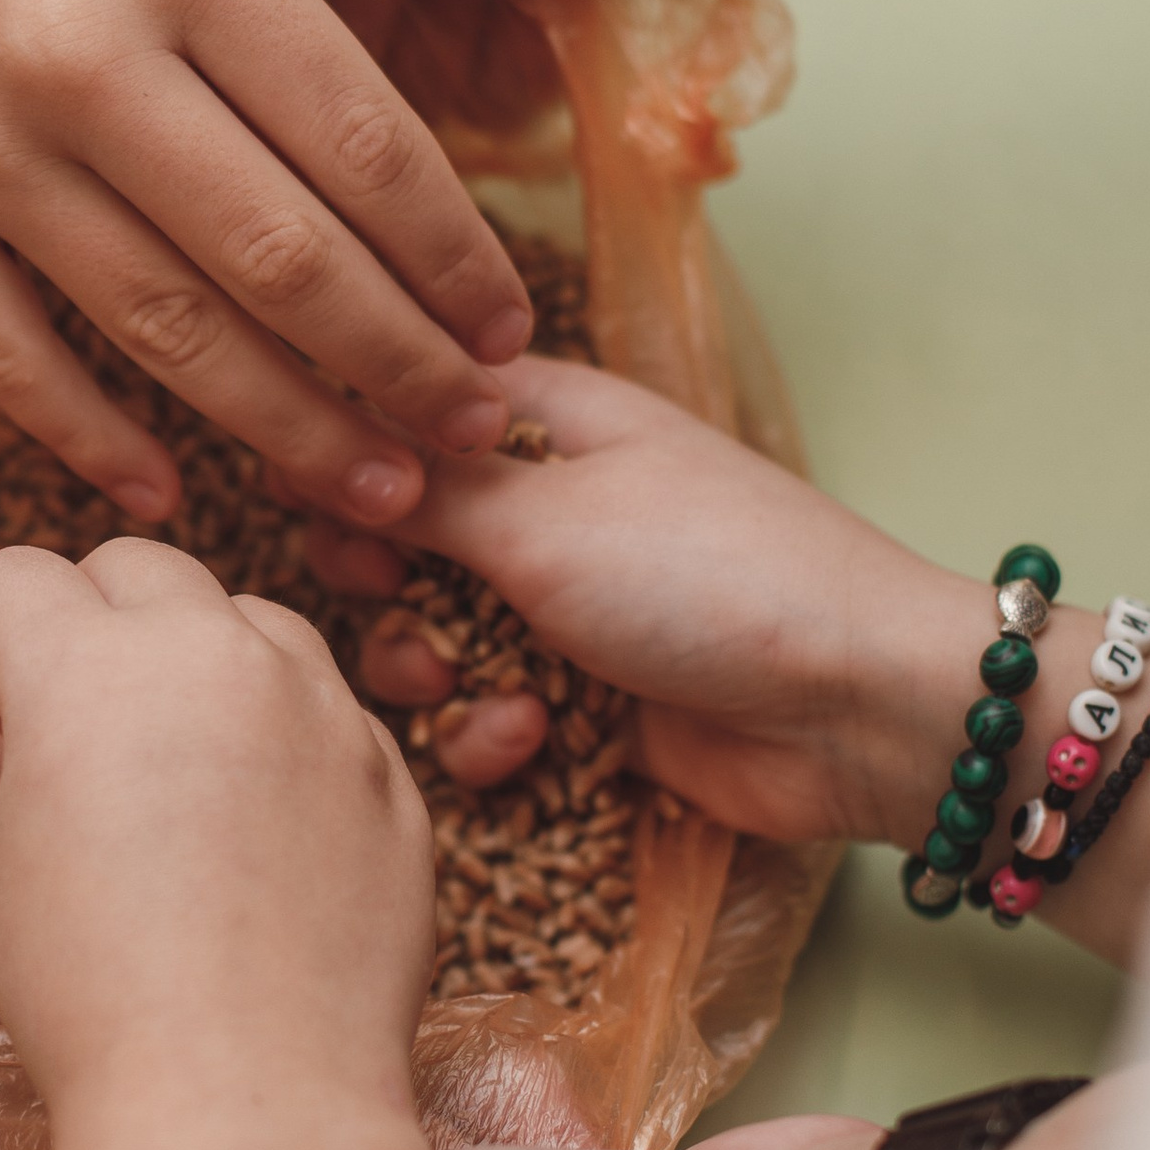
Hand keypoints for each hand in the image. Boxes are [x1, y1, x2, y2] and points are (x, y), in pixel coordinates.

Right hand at [0, 0, 535, 527]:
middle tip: (475, 438)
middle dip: (401, 368)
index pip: (365, 144)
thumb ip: (263, 9)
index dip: (453, 260)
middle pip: (287, 257)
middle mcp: (89, 51)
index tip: (511, 328)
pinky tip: (173, 489)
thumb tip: (387, 177)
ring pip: (166, 325)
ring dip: (287, 426)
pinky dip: (94, 436)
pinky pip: (8, 353)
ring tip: (377, 491)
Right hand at [0, 540, 432, 1113]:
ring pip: (247, 621)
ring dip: (195, 658)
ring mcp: (319, 707)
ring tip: (171, 759)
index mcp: (88, 668)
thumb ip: (38, 755)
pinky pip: (325, 710)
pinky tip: (253, 828)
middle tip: (63, 711)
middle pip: (137, 570)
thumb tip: (66, 735)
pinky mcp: (389, 775)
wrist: (243, 1102)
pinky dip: (279, 735)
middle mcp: (214, 657)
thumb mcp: (9, 863)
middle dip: (85, 618)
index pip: (10, 580)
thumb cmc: (93, 1001)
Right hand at [307, 359, 972, 848]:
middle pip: (401, 532)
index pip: (406, 408)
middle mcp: (550, 505)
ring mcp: (568, 608)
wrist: (853, 707)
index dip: (344, 449)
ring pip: (431, 638)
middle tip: (382, 592)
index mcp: (545, 421)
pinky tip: (532, 741)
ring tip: (464, 685)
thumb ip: (415, 488)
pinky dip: (494, 735)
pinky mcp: (587, 706)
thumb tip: (310, 441)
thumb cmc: (705, 573)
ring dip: (429, 671)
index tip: (296, 491)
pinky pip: (490, 718)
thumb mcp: (540, 515)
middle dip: (375, 577)